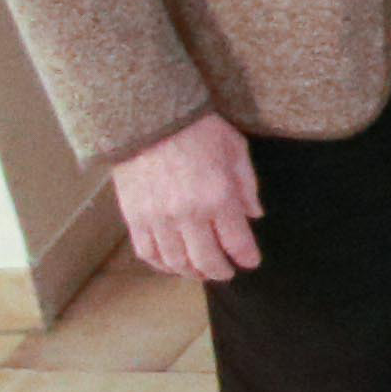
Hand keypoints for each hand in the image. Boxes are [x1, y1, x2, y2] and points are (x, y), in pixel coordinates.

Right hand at [110, 110, 263, 282]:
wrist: (150, 119)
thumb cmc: (198, 130)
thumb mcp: (235, 150)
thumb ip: (247, 186)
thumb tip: (255, 215)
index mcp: (218, 197)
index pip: (237, 242)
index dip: (246, 258)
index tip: (251, 262)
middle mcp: (188, 214)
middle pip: (206, 260)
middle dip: (220, 272)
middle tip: (226, 273)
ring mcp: (158, 219)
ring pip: (176, 262)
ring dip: (191, 272)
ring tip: (201, 271)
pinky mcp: (135, 218)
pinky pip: (147, 253)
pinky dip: (161, 265)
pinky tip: (172, 264)